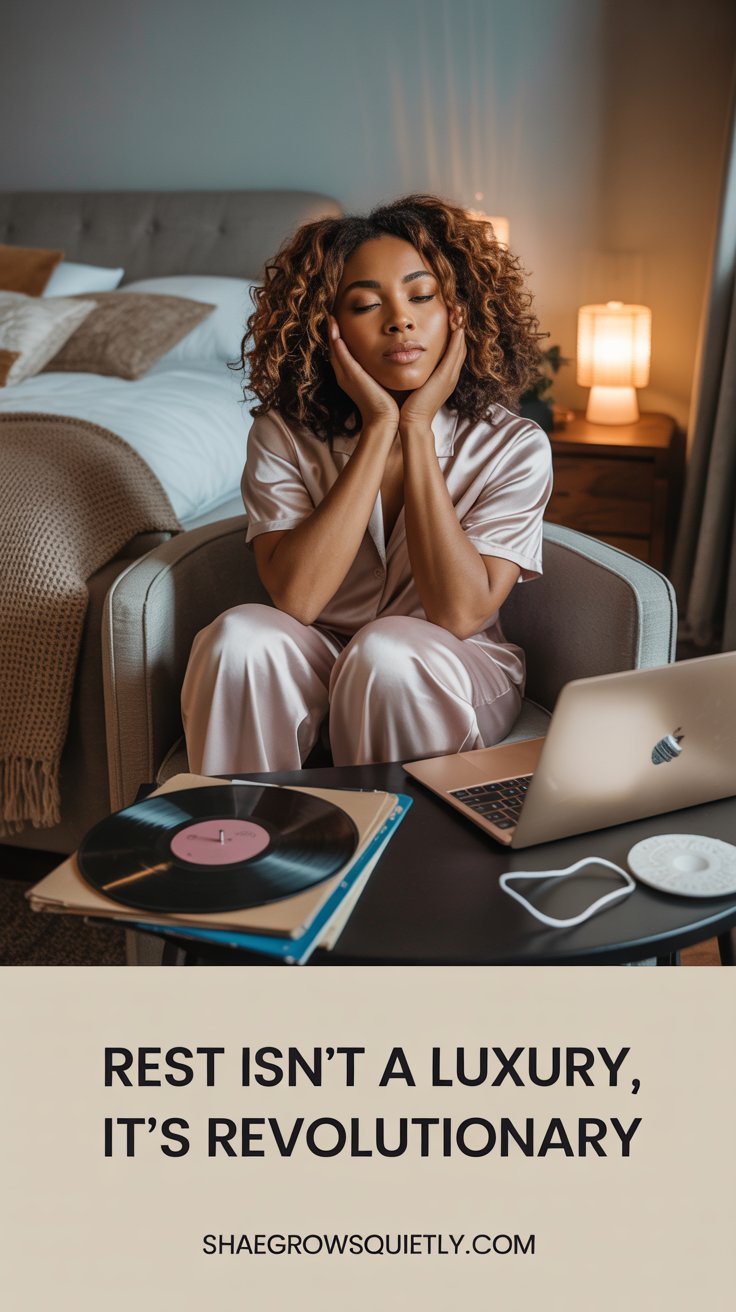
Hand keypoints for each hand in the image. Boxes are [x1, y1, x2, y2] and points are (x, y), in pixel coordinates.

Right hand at [327, 315, 399, 429]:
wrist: (386, 420)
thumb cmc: (389, 403)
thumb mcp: (383, 380)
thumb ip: (383, 368)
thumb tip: (394, 355)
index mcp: (351, 377)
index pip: (342, 354)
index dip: (339, 339)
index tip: (341, 323)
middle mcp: (345, 375)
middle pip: (334, 350)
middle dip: (332, 333)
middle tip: (331, 315)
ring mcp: (346, 375)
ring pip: (334, 350)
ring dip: (331, 332)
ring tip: (331, 316)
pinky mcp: (352, 375)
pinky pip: (340, 355)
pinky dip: (336, 341)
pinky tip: (335, 328)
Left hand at [398, 309, 466, 432]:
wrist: (410, 422)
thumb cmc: (407, 405)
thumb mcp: (413, 382)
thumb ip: (412, 369)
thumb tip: (402, 356)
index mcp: (443, 376)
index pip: (452, 349)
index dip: (453, 332)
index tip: (449, 316)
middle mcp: (450, 375)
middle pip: (460, 345)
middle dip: (459, 326)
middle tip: (456, 308)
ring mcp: (450, 376)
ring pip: (460, 347)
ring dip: (460, 328)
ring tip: (458, 311)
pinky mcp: (445, 378)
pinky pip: (455, 354)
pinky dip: (457, 340)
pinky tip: (457, 326)